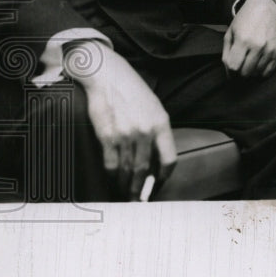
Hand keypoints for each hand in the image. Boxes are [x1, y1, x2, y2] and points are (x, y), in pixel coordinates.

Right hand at [64, 41, 176, 200]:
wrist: (107, 76)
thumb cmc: (132, 92)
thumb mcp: (154, 107)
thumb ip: (157, 131)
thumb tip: (156, 159)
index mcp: (161, 123)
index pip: (169, 159)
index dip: (164, 177)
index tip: (158, 184)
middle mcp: (145, 131)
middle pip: (145, 170)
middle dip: (141, 188)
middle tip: (138, 199)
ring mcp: (125, 134)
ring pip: (127, 170)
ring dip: (125, 185)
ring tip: (125, 193)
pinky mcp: (106, 136)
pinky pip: (110, 164)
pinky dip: (111, 175)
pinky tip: (112, 179)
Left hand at [222, 0, 275, 77]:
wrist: (265, 7)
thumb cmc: (245, 20)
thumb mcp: (230, 32)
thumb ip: (227, 53)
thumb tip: (229, 71)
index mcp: (243, 40)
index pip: (234, 67)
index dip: (230, 70)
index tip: (230, 68)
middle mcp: (258, 45)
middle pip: (245, 72)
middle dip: (240, 72)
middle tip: (240, 65)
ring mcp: (270, 49)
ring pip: (257, 73)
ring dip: (251, 71)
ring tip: (248, 63)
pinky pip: (269, 71)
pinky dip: (262, 72)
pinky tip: (257, 66)